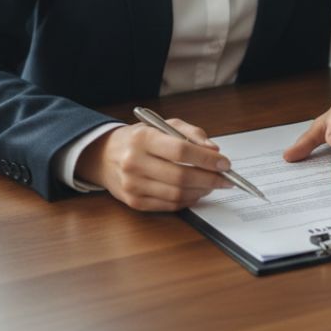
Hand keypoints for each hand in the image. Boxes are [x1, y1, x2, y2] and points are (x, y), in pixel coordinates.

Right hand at [76, 118, 233, 211]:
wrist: (105, 156)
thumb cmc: (140, 139)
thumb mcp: (164, 125)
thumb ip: (192, 133)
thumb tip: (214, 150)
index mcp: (143, 139)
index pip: (181, 150)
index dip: (206, 159)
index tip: (224, 163)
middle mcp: (134, 162)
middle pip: (181, 176)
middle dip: (209, 179)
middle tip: (226, 178)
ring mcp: (132, 185)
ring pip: (176, 194)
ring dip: (201, 191)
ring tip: (213, 184)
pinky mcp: (134, 202)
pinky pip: (168, 205)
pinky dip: (188, 200)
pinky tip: (197, 192)